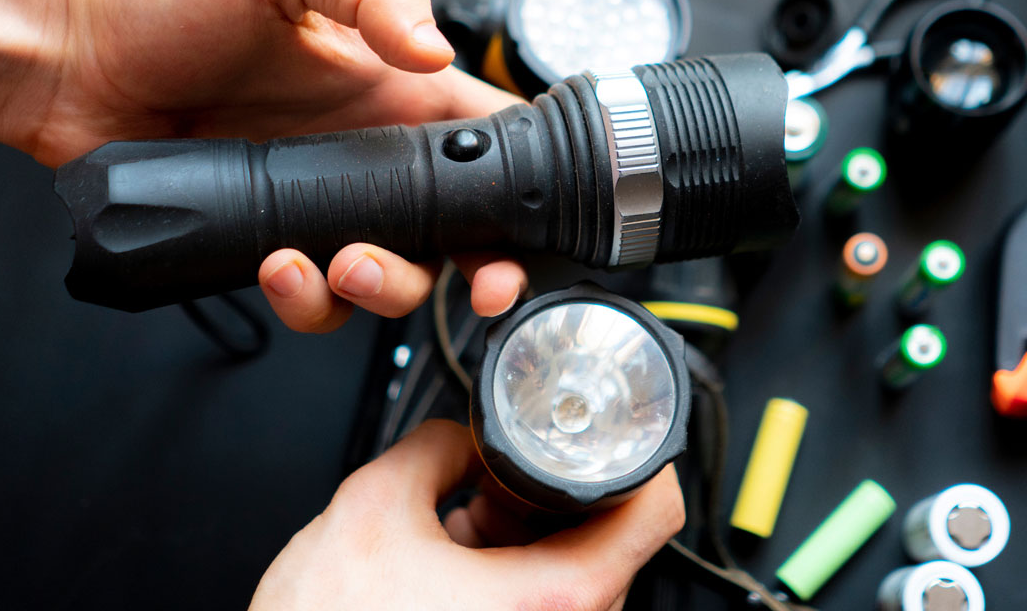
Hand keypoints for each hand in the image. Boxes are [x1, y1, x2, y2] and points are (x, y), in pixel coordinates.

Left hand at [0, 0, 526, 326]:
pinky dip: (308, 301)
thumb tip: (434, 53)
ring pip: (394, 278)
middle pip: (460, 233)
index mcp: (395, 91)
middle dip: (478, 273)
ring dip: (386, 288)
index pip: (489, 142)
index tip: (531, 227)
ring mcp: (322, 206)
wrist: (76, 58)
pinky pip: (313, 300)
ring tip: (343, 264)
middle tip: (471, 283)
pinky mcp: (270, 245)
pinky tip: (276, 266)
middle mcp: (369, 156)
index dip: (526, 191)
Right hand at [249, 420, 684, 610]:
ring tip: (462, 523)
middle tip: (499, 478)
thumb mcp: (370, 506)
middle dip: (553, 496)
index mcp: (553, 598)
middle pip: (608, 540)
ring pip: (570, 574)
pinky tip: (453, 560)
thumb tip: (459, 432)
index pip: (655, 512)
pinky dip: (507, 573)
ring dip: (524, 535)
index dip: (640, 457)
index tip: (617, 435)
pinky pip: (538, 603)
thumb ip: (432, 446)